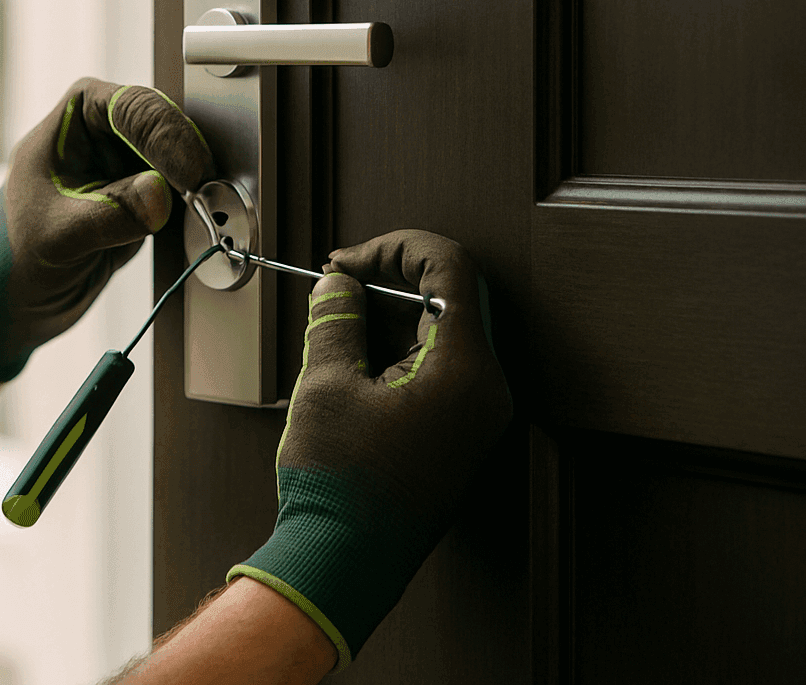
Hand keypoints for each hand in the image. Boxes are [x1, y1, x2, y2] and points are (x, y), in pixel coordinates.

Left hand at [0, 77, 214, 383]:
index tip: (188, 172)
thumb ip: (110, 214)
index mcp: (73, 120)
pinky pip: (179, 194)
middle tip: (204, 189)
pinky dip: (190, 207)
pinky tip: (193, 222)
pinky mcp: (142, 200)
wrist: (12, 301)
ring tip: (203, 207)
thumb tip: (160, 196)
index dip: (165, 134)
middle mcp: (104, 134)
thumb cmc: (13, 256)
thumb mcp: (58, 236)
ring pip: (177, 160)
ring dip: (193, 183)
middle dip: (186, 156)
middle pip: (164, 126)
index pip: (131, 107)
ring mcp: (126, 166)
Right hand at [226, 229, 512, 669]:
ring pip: (443, 334)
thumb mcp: (326, 383)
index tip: (348, 261)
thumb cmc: (339, 484)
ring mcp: (477, 416)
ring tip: (336, 328)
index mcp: (464, 370)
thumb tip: (341, 285)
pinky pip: (439, 370)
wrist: (344, 562)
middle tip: (336, 286)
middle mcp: (486, 390)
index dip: (396, 249)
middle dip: (389, 282)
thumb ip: (337, 319)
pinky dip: (397, 351)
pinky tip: (352, 361)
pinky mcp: (459, 435)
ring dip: (390, 318)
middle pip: (451, 299)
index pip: (451, 270)